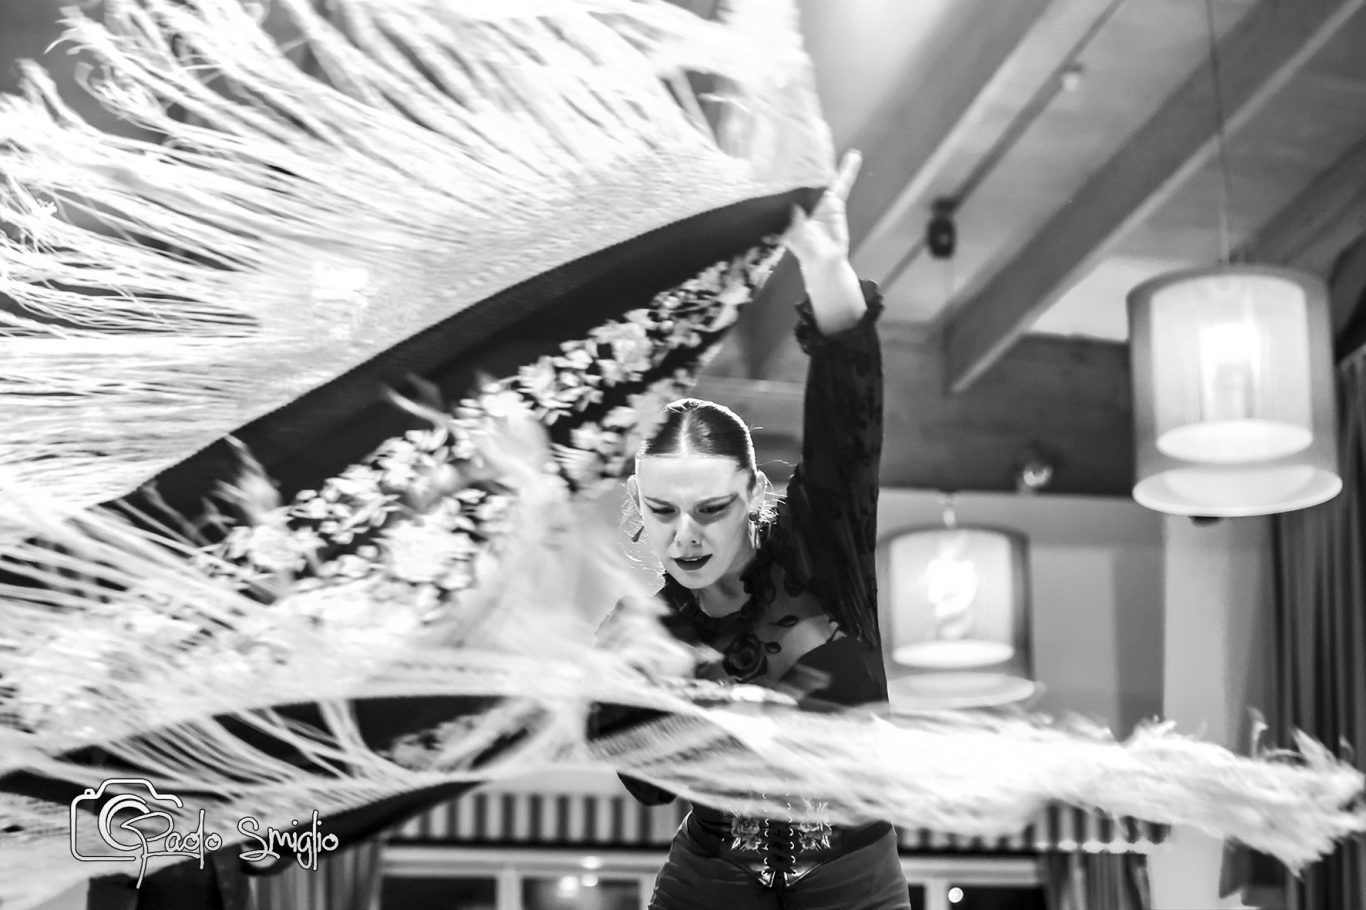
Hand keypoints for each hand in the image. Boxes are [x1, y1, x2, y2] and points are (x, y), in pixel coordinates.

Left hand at [782, 150, 860, 270]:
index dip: (782, 172)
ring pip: (821, 177)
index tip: (777, 155)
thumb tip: (796, 209)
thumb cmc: (806, 251)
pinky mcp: (835, 201)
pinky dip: (848, 171)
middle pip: (802, 176)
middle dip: (801, 160)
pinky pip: (842, 184)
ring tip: (823, 139)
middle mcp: (802, 199)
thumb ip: (796, 226)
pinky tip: (854, 157)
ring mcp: (819, 199)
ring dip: (824, 161)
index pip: (785, 185)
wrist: (825, 259)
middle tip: (799, 138)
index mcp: (789, 206)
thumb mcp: (797, 240)